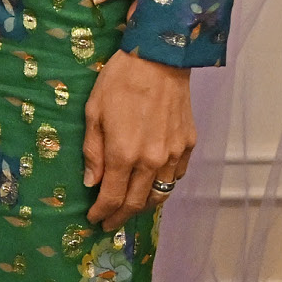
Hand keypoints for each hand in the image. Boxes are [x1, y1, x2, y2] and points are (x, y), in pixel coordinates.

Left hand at [80, 50, 194, 229]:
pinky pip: (176, 176)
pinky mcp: (189, 146)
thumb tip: (92, 183)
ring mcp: (174, 155)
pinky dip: (163, 186)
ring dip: (143, 206)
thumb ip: (92, 152)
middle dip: (120, 216)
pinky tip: (153, 183)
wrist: (159, 59)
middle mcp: (151, 161)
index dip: (102, 212)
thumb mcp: (93, 112)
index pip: (112, 197)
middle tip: (109, 222)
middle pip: (136, 202)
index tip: (94, 220)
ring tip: (130, 208)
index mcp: (123, 154)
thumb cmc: (119, 81)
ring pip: (160, 194)